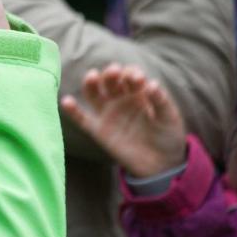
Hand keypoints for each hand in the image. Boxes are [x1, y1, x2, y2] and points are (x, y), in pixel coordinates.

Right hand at [61, 64, 187, 177]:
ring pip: (94, 93)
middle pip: (110, 80)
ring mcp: (107, 113)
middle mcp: (119, 99)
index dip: (131, 73)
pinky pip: (82, 119)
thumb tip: (152, 84)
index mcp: (138, 92)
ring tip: (93, 76)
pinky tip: (66, 101)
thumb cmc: (167, 136)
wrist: (162, 164)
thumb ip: (161, 101)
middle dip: (111, 73)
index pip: (129, 75)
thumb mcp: (170, 118)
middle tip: (115, 72)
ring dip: (91, 83)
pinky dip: (72, 111)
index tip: (137, 78)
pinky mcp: (98, 130)